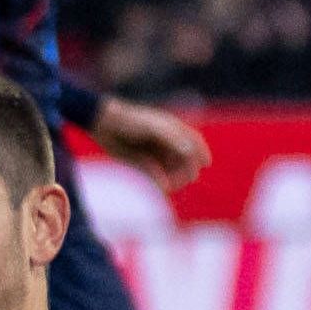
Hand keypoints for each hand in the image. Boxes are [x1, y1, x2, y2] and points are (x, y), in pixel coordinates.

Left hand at [93, 97, 209, 187]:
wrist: (104, 125)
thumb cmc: (131, 121)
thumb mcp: (154, 128)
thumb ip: (173, 139)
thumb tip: (190, 152)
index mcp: (172, 129)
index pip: (194, 141)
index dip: (202, 152)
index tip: (206, 164)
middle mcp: (166, 142)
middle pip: (185, 159)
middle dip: (187, 170)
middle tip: (187, 180)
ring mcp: (155, 153)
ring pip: (172, 170)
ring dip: (175, 179)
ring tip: (172, 186)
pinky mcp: (143, 163)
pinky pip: (157, 175)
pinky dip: (161, 182)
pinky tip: (163, 188)